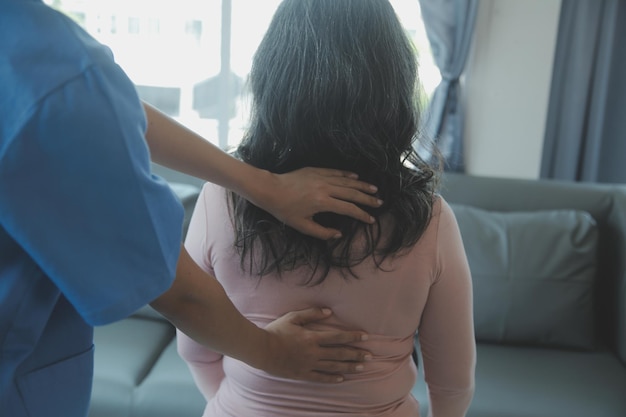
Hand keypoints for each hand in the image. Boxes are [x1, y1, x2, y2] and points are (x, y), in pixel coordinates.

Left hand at [258, 167, 382, 239]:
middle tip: (379, 202)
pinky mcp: (316, 170)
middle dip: (367, 199)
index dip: (361, 214)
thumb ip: (322, 232)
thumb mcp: (302, 226)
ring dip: (361, 185)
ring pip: (346, 181)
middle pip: (351, 193)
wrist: (271, 189)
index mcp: (323, 203)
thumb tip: (339, 234)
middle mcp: (325, 188)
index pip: (348, 209)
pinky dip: (347, 175)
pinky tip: (356, 178)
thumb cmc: (285, 210)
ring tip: (373, 189)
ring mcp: (321, 177)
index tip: (371, 219)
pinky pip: (336, 172)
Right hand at [261, 308, 370, 382]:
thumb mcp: (293, 317)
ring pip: (333, 366)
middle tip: (370, 356)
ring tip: (361, 367)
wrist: (261, 350)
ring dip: (349, 366)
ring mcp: (309, 365)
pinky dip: (332, 378)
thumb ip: (312, 313)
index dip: (352, 337)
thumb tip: (329, 312)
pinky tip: (342, 378)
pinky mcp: (303, 374)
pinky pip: (321, 377)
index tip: (365, 336)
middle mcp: (313, 352)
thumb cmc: (276, 331)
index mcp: (312, 337)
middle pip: (340, 353)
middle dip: (356, 354)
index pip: (338, 337)